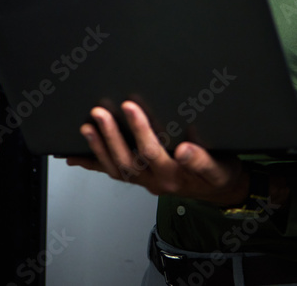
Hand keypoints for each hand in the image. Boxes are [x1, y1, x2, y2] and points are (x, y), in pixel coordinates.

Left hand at [66, 101, 249, 206]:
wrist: (219, 188)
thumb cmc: (219, 173)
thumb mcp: (219, 167)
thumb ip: (202, 161)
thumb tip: (184, 151)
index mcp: (175, 175)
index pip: (152, 152)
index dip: (138, 129)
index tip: (129, 107)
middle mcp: (156, 180)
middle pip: (128, 160)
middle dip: (111, 136)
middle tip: (100, 112)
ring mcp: (146, 180)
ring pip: (117, 168)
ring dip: (99, 148)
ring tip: (87, 127)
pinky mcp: (140, 178)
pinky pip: (113, 172)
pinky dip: (94, 164)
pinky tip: (77, 156)